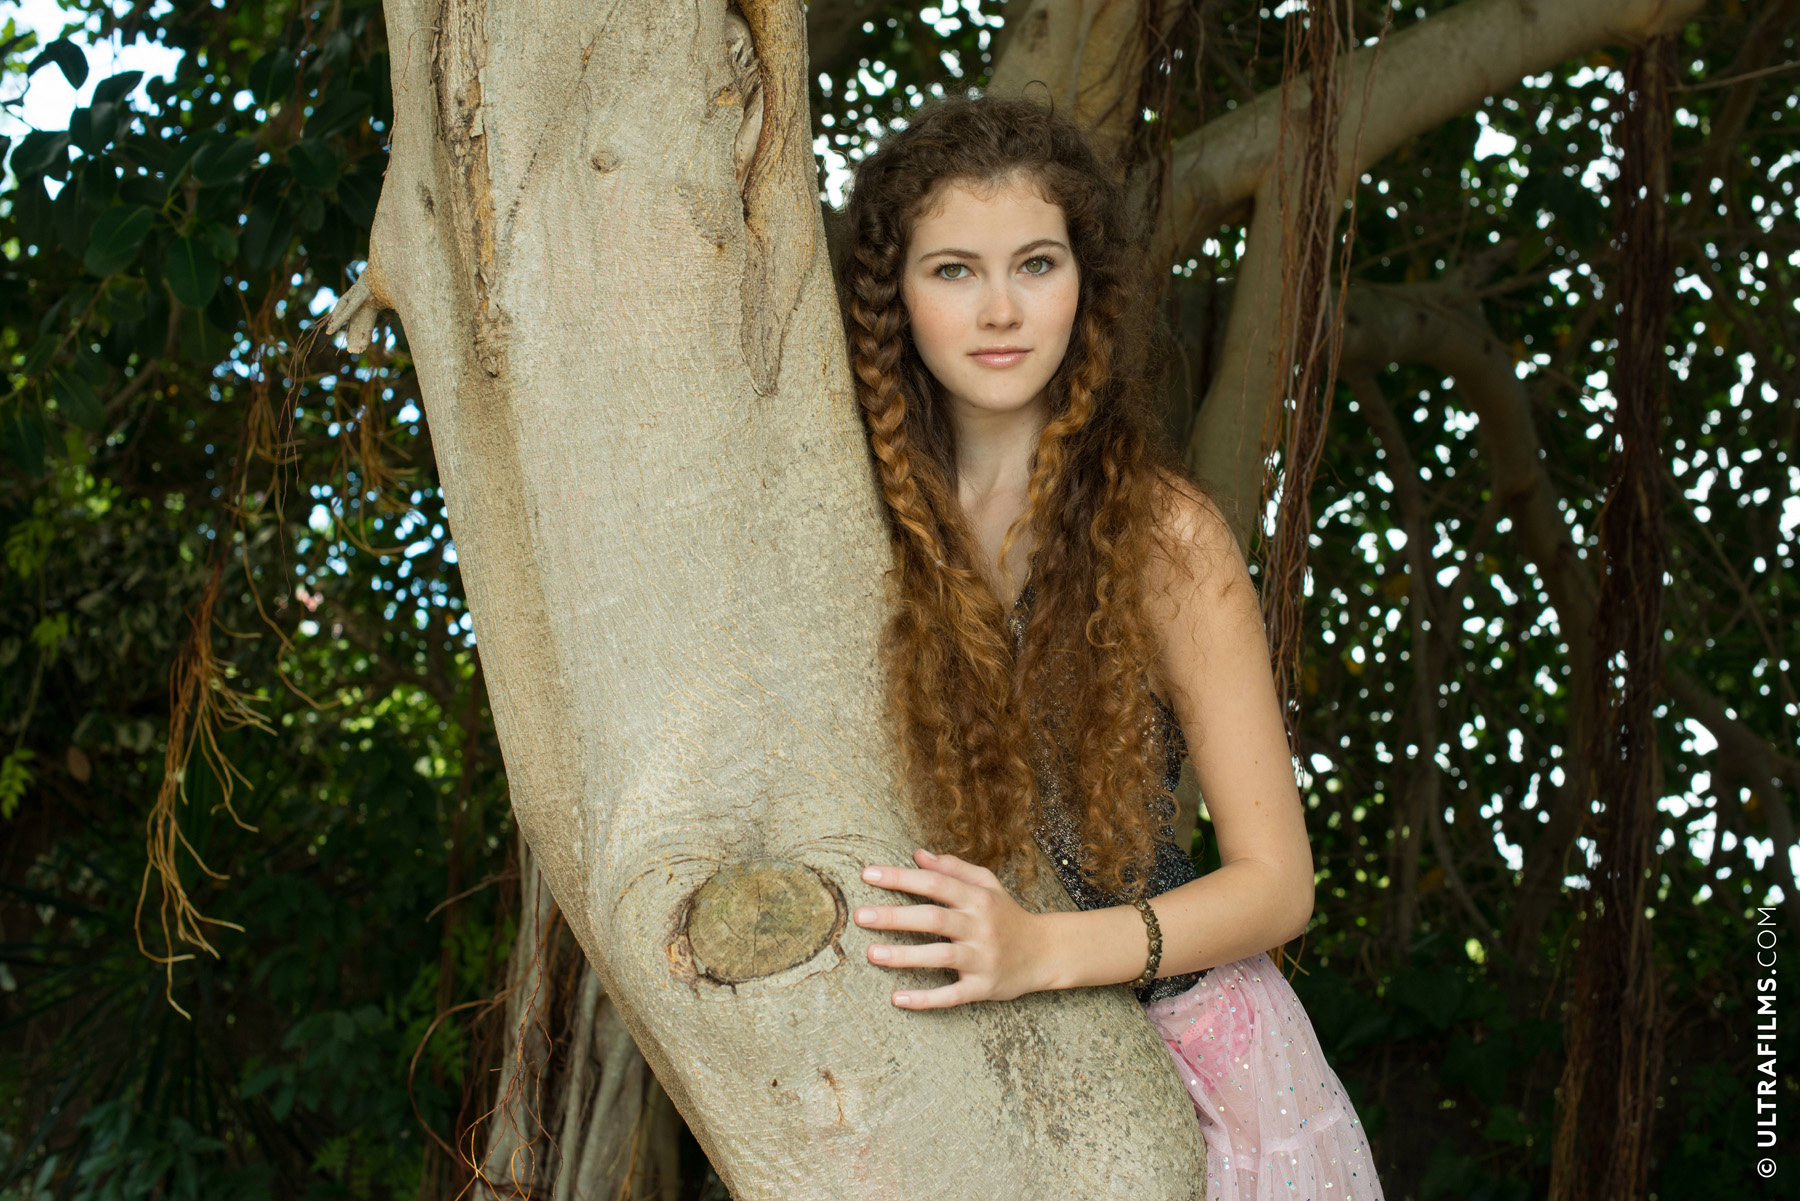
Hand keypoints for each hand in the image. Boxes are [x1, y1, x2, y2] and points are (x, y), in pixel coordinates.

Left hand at [855, 849, 1047, 1008]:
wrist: (1045, 952)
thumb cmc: (1007, 915)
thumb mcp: (987, 885)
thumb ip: (953, 869)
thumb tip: (918, 854)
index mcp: (977, 898)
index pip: (935, 883)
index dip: (901, 878)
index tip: (868, 874)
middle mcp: (980, 926)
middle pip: (933, 918)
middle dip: (895, 917)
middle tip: (860, 916)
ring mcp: (982, 958)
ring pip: (940, 956)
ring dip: (904, 956)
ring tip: (872, 954)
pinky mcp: (984, 986)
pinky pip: (952, 994)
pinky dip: (926, 999)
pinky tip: (897, 998)